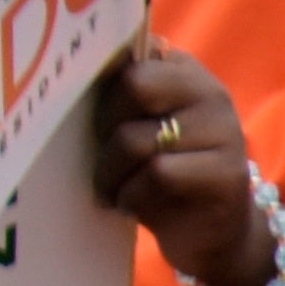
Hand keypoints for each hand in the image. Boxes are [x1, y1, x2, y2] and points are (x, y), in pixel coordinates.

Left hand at [96, 41, 284, 285]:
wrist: (213, 233)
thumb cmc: (157, 171)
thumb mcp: (134, 126)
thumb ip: (112, 95)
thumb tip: (56, 73)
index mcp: (182, 70)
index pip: (130, 52)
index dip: (97, 82)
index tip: (82, 111)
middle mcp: (209, 92)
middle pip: (134, 86)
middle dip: (104, 126)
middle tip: (99, 155)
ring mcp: (225, 131)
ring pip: (139, 138)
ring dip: (111, 171)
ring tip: (111, 187)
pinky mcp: (228, 174)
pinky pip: (159, 175)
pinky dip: (132, 195)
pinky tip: (132, 204)